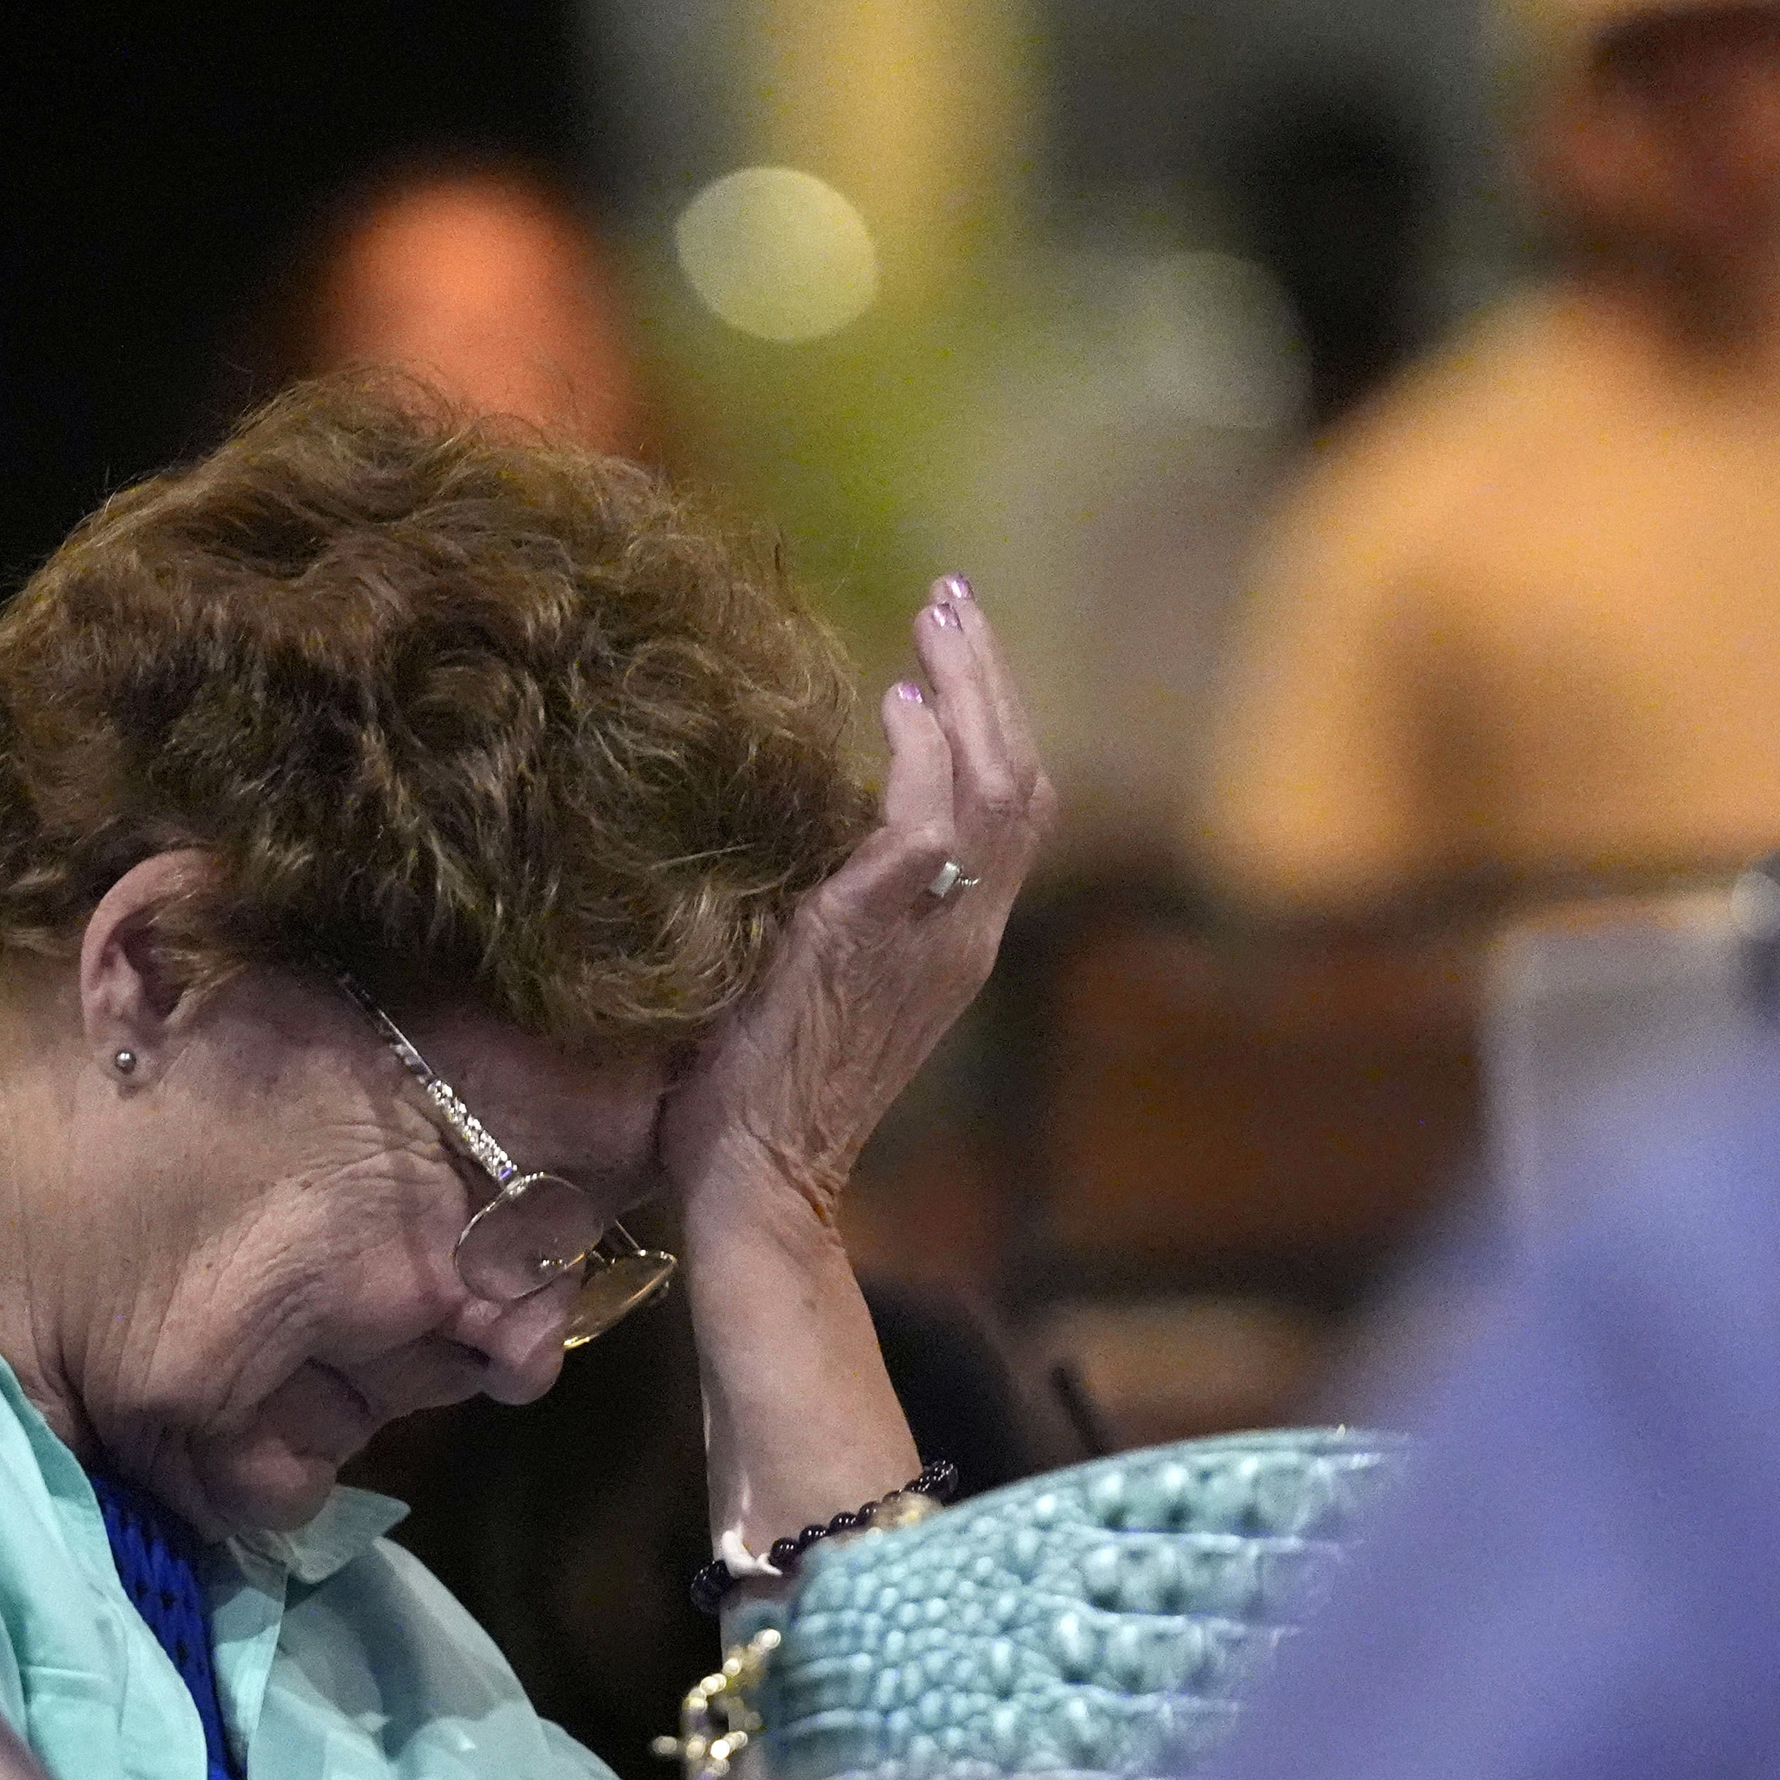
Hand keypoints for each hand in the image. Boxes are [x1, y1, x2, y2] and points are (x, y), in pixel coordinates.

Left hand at [659, 576, 1050, 1227]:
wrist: (759, 1178)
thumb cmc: (762, 1094)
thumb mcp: (820, 983)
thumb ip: (837, 909)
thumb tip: (799, 833)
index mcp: (958, 946)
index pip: (1008, 814)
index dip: (988, 726)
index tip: (945, 660)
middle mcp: (968, 934)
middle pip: (1020, 778)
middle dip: (991, 679)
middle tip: (951, 601)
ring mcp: (936, 935)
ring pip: (993, 782)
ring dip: (967, 689)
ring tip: (935, 619)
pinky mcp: (876, 932)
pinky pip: (927, 820)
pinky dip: (921, 752)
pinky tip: (894, 702)